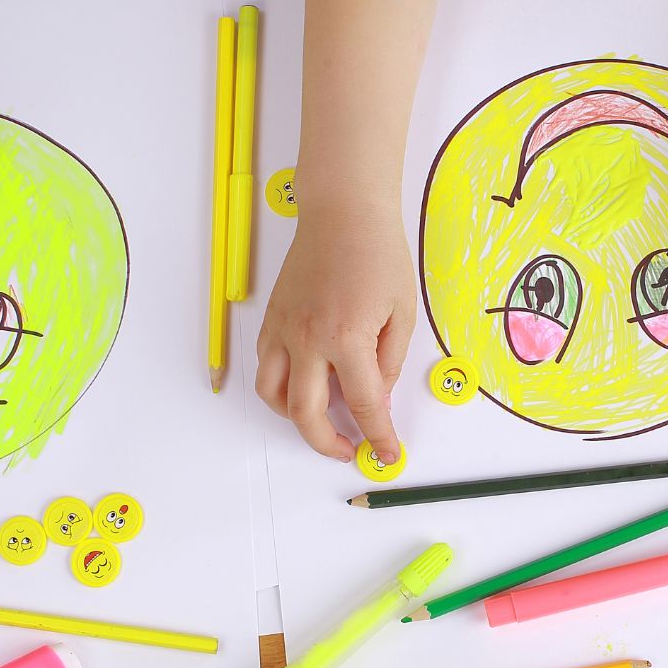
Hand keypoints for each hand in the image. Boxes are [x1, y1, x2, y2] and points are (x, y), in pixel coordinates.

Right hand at [256, 206, 416, 462]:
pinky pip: (266, 366)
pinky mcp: (271, 319)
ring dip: (295, 418)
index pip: (364, 406)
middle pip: (306, 414)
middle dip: (327, 442)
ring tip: (322, 420)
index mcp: (347, 339)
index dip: (378, 437)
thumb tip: (376, 399)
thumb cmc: (377, 254)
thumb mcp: (402, 313)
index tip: (386, 454)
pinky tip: (305, 384)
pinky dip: (280, 386)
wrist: (343, 213)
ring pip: (272, 395)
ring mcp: (284, 329)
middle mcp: (307, 339)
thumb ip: (388, 363)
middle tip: (348, 448)